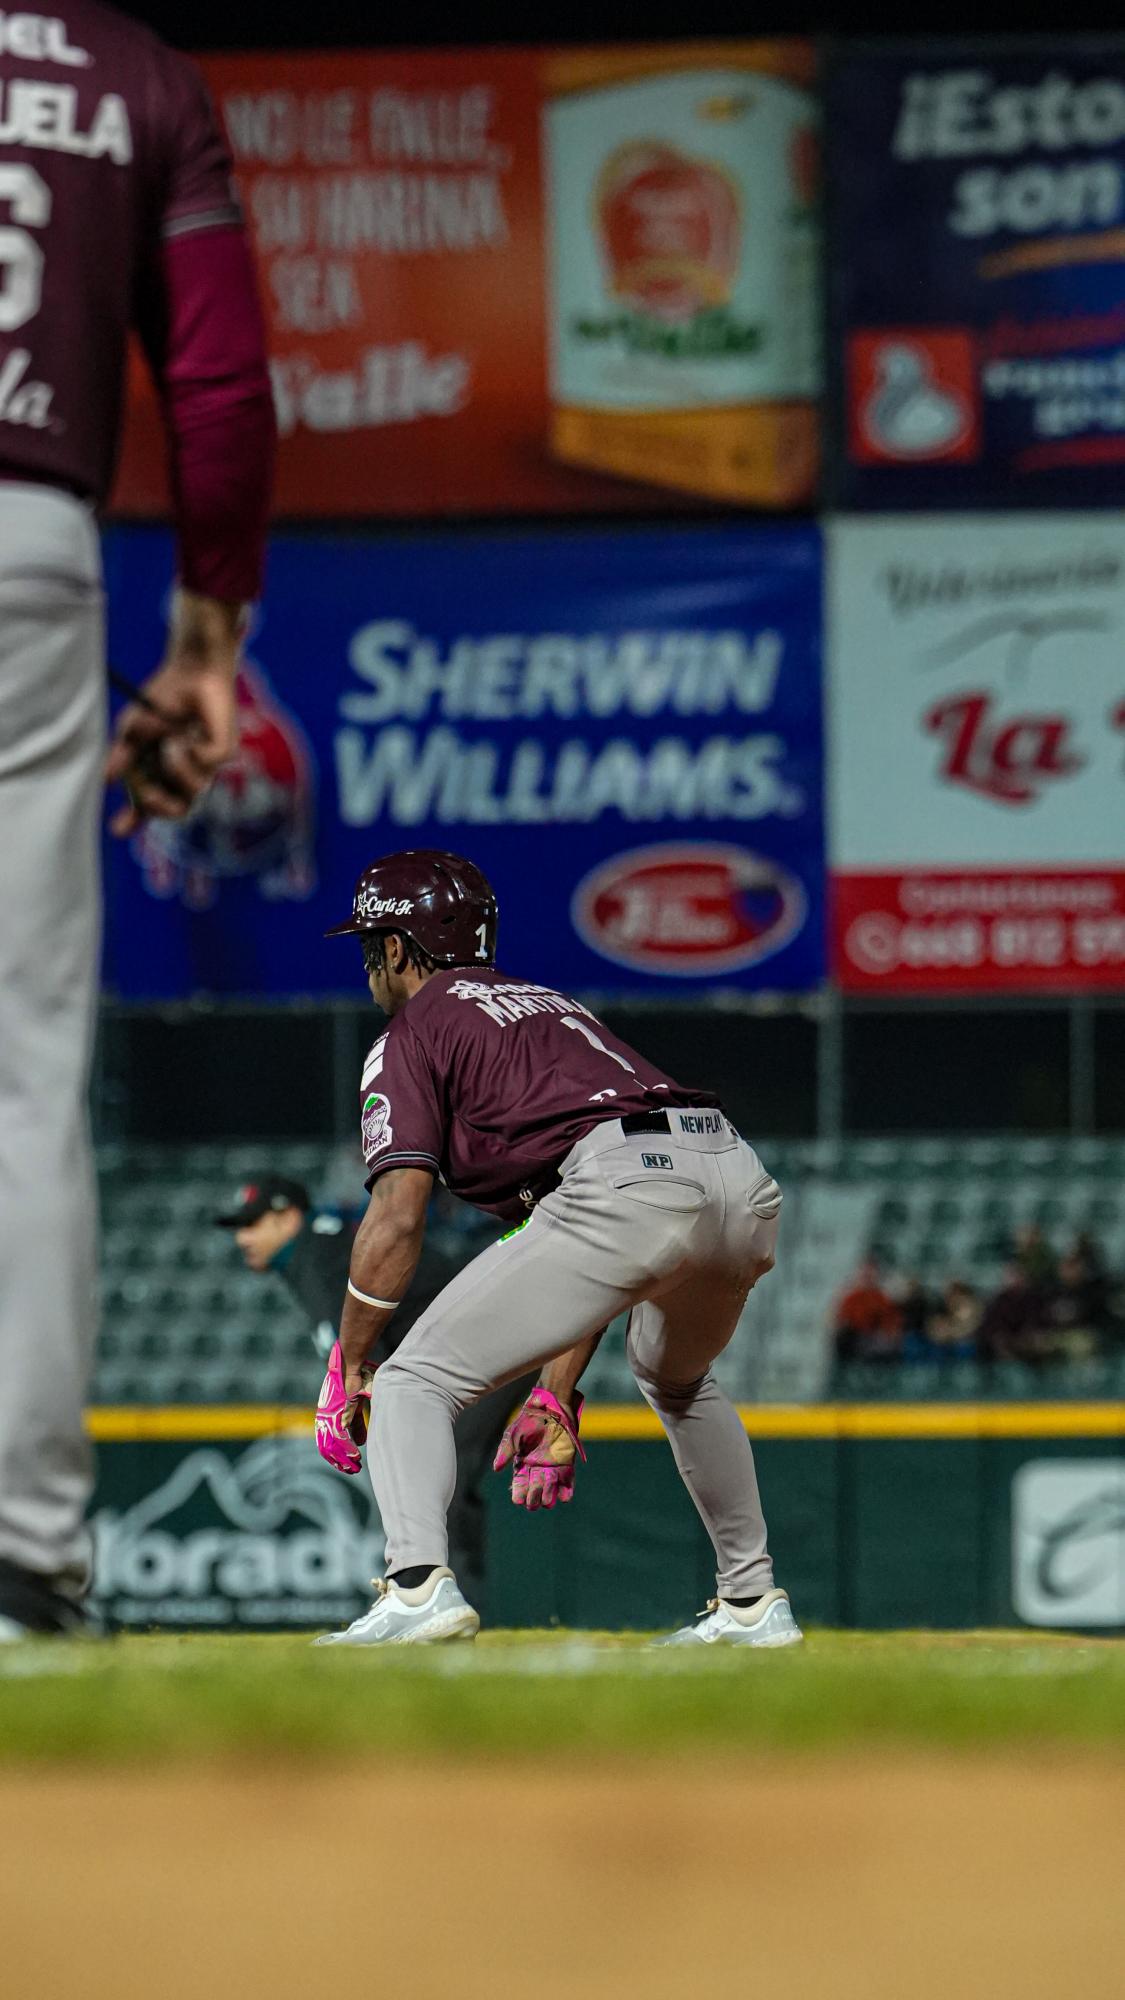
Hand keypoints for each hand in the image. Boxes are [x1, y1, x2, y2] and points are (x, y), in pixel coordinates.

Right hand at [105, 592, 241, 836]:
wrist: (190, 672)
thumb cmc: (162, 699)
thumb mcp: (133, 729)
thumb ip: (122, 757)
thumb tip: (106, 780)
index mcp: (161, 774)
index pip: (149, 806)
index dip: (134, 820)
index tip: (118, 829)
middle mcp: (186, 775)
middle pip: (174, 811)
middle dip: (156, 805)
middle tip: (146, 793)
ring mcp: (207, 767)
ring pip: (192, 794)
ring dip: (174, 770)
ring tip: (171, 742)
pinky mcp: (224, 753)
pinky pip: (204, 768)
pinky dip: (188, 754)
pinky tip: (187, 735)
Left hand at [315, 1341, 374, 1475]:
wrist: (352, 1362)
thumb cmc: (358, 1378)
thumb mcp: (359, 1404)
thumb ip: (358, 1423)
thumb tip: (361, 1442)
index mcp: (334, 1416)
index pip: (334, 1441)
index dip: (342, 1454)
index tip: (353, 1463)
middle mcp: (329, 1417)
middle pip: (330, 1446)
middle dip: (340, 1460)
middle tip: (351, 1470)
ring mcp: (331, 1415)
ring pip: (334, 1444)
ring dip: (343, 1457)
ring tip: (353, 1467)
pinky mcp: (337, 1412)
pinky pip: (340, 1435)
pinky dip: (347, 1447)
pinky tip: (355, 1456)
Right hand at [493, 1387, 584, 1510]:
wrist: (550, 1408)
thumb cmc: (529, 1421)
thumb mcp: (513, 1436)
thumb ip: (505, 1452)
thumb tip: (496, 1469)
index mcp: (523, 1464)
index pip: (519, 1485)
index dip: (519, 1494)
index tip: (518, 1500)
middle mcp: (537, 1469)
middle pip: (535, 1491)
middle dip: (533, 1498)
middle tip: (532, 1501)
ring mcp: (552, 1467)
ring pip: (550, 1490)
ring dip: (548, 1497)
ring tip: (546, 1499)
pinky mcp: (566, 1463)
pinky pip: (567, 1482)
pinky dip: (566, 1492)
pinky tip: (563, 1497)